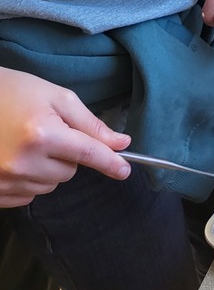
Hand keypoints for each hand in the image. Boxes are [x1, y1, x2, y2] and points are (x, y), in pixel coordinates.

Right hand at [0, 68, 130, 206]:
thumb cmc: (16, 93)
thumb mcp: (57, 98)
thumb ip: (90, 124)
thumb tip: (120, 143)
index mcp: (41, 135)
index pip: (87, 154)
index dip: (110, 162)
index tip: (125, 171)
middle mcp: (23, 163)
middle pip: (70, 172)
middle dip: (67, 154)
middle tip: (48, 131)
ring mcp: (5, 181)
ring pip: (50, 185)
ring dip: (48, 168)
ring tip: (29, 143)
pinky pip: (29, 196)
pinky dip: (30, 180)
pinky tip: (18, 158)